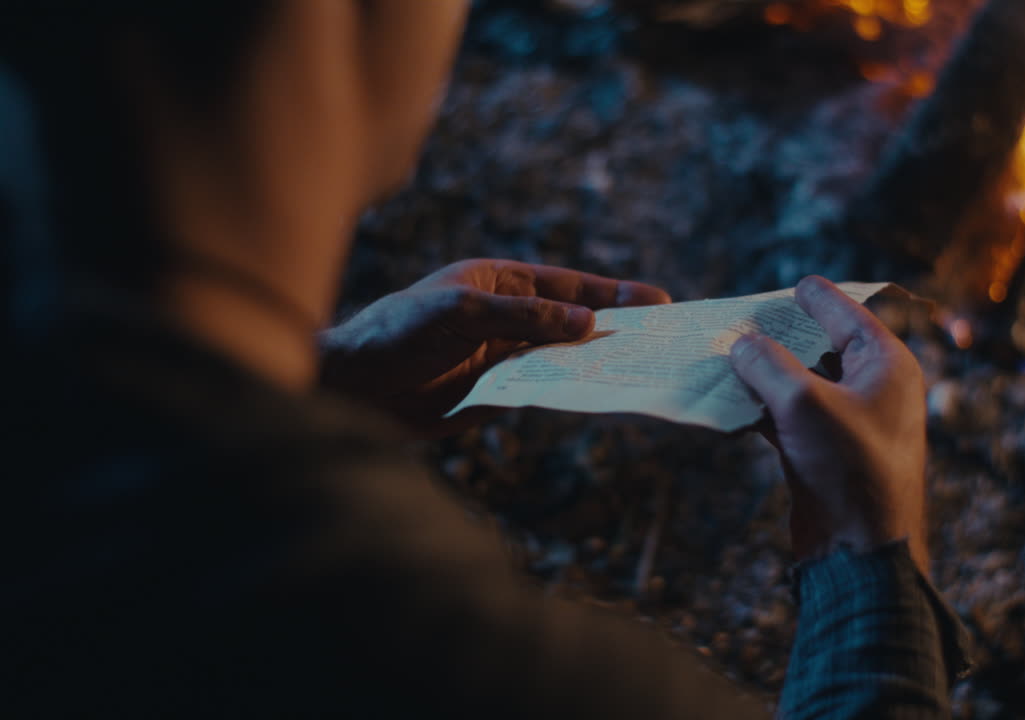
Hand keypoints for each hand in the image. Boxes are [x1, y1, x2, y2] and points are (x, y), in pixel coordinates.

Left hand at [318, 259, 670, 435]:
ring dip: (596, 364)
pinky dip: (568, 394)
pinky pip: (541, 391)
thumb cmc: (397, 332)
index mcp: (500, 283)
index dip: (611, 294)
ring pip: (562, 359)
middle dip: (616, 329)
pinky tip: (597, 399)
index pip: (567, 286)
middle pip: (573, 323)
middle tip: (662, 338)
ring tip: (641, 371)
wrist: (350, 387)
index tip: (655, 302)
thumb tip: (587, 324)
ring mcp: (503, 357)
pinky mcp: (494, 395)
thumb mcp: (462, 311)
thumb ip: (525, 317)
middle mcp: (507, 318)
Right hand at [729, 276, 928, 572]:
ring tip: (728, 356)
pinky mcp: (826, 452)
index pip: (849, 316)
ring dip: (766, 374)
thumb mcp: (802, 403)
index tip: (795, 284)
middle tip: (746, 318)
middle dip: (783, 336)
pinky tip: (732, 402)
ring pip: (803, 384)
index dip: (818, 298)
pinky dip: (764, 408)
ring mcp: (850, 422)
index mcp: (885, 365)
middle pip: (823, 347)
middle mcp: (873, 389)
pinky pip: (792, 417)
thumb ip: (767, 364)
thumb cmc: (848, 468)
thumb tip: (741, 343)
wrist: (859, 550)